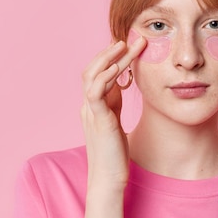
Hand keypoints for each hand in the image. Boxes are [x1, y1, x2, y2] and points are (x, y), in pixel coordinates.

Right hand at [80, 37, 145, 190]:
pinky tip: (116, 67)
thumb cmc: (114, 154)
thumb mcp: (115, 122)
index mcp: (94, 105)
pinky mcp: (97, 120)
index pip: (99, 73)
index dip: (111, 57)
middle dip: (110, 52)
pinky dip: (104, 77)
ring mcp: (91, 112)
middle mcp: (89, 105)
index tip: (128, 44)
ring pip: (92, 76)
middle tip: (129, 38)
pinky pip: (95, 93)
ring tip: (124, 45)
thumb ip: (114, 103)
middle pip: (93, 69)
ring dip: (108, 58)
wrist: (108, 179)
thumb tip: (121, 83)